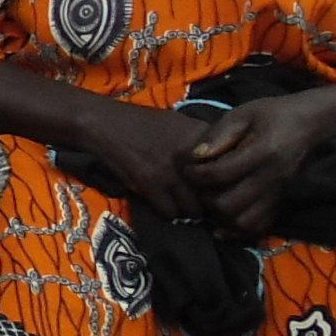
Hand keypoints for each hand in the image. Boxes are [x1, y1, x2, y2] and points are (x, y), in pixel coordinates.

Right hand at [72, 99, 218, 221]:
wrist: (105, 123)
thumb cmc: (143, 123)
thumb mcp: (180, 123)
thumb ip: (203, 141)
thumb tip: (223, 162)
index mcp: (203, 137)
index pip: (230, 170)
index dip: (225, 183)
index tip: (218, 188)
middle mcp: (192, 156)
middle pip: (214, 194)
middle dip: (207, 202)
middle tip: (199, 202)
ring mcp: (172, 172)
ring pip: (194, 209)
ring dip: (187, 210)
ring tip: (180, 204)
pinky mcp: (151, 185)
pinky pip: (170, 212)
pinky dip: (167, 212)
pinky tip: (161, 202)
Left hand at [182, 97, 326, 236]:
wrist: (309, 123)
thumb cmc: (271, 114)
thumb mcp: (243, 113)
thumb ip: (218, 134)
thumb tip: (194, 157)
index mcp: (262, 153)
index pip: (219, 175)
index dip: (195, 174)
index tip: (187, 168)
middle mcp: (271, 178)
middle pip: (229, 205)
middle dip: (206, 197)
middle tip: (200, 186)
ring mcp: (278, 194)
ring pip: (243, 222)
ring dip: (220, 215)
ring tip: (212, 199)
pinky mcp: (280, 202)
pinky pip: (259, 228)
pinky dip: (237, 230)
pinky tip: (222, 224)